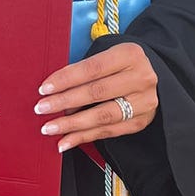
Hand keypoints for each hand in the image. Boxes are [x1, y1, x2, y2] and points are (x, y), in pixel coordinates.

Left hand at [34, 42, 157, 152]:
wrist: (152, 76)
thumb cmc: (120, 65)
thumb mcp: (107, 56)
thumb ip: (84, 71)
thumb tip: (53, 91)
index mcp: (130, 55)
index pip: (92, 68)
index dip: (66, 79)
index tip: (44, 89)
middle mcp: (141, 78)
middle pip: (96, 92)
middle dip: (64, 101)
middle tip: (41, 108)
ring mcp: (144, 102)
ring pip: (102, 116)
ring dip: (72, 124)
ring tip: (49, 128)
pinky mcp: (140, 122)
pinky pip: (108, 132)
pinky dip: (84, 137)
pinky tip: (65, 141)